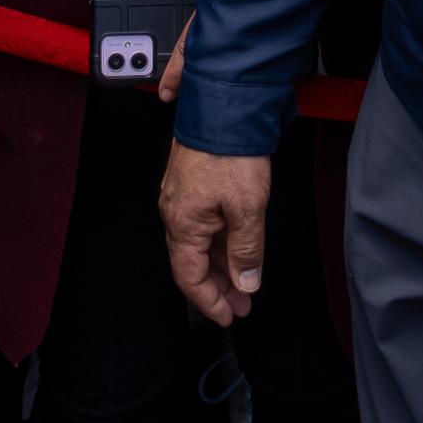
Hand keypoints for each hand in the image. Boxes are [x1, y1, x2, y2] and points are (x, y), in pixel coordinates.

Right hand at [160, 140, 273, 322]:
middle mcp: (176, 212)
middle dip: (218, 288)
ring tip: (244, 283)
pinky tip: (238, 249)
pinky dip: (221, 242)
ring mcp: (182, 197)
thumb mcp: (247, 208)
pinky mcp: (193, 183)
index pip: (189, 276)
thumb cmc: (230, 152)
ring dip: (222, 265)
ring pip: (200, 243)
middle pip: (193, 262)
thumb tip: (245, 283)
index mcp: (182, 223)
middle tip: (241, 306)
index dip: (209, 301)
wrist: (225, 106)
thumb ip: (246, 250)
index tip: (227, 317)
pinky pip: (204, 224)